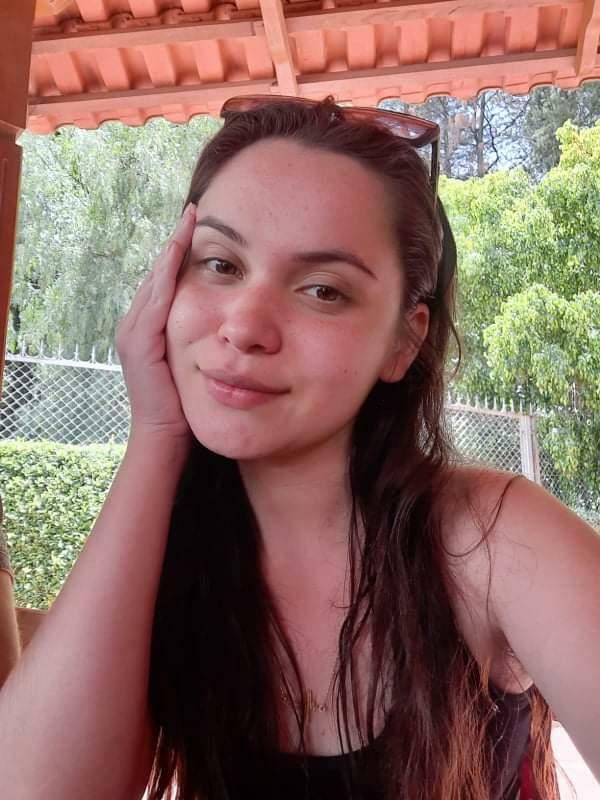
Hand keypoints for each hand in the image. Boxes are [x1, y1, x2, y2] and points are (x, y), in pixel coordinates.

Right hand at [116, 203, 195, 445]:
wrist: (164, 437)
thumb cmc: (185, 405)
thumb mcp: (195, 363)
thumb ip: (203, 339)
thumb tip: (229, 324)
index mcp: (148, 327)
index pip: (166, 281)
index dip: (181, 253)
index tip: (199, 225)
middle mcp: (135, 324)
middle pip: (158, 273)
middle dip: (176, 242)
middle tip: (194, 211)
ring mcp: (134, 332)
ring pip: (156, 280)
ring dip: (172, 250)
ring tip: (188, 221)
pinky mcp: (140, 342)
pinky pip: (156, 300)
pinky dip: (167, 274)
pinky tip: (180, 253)